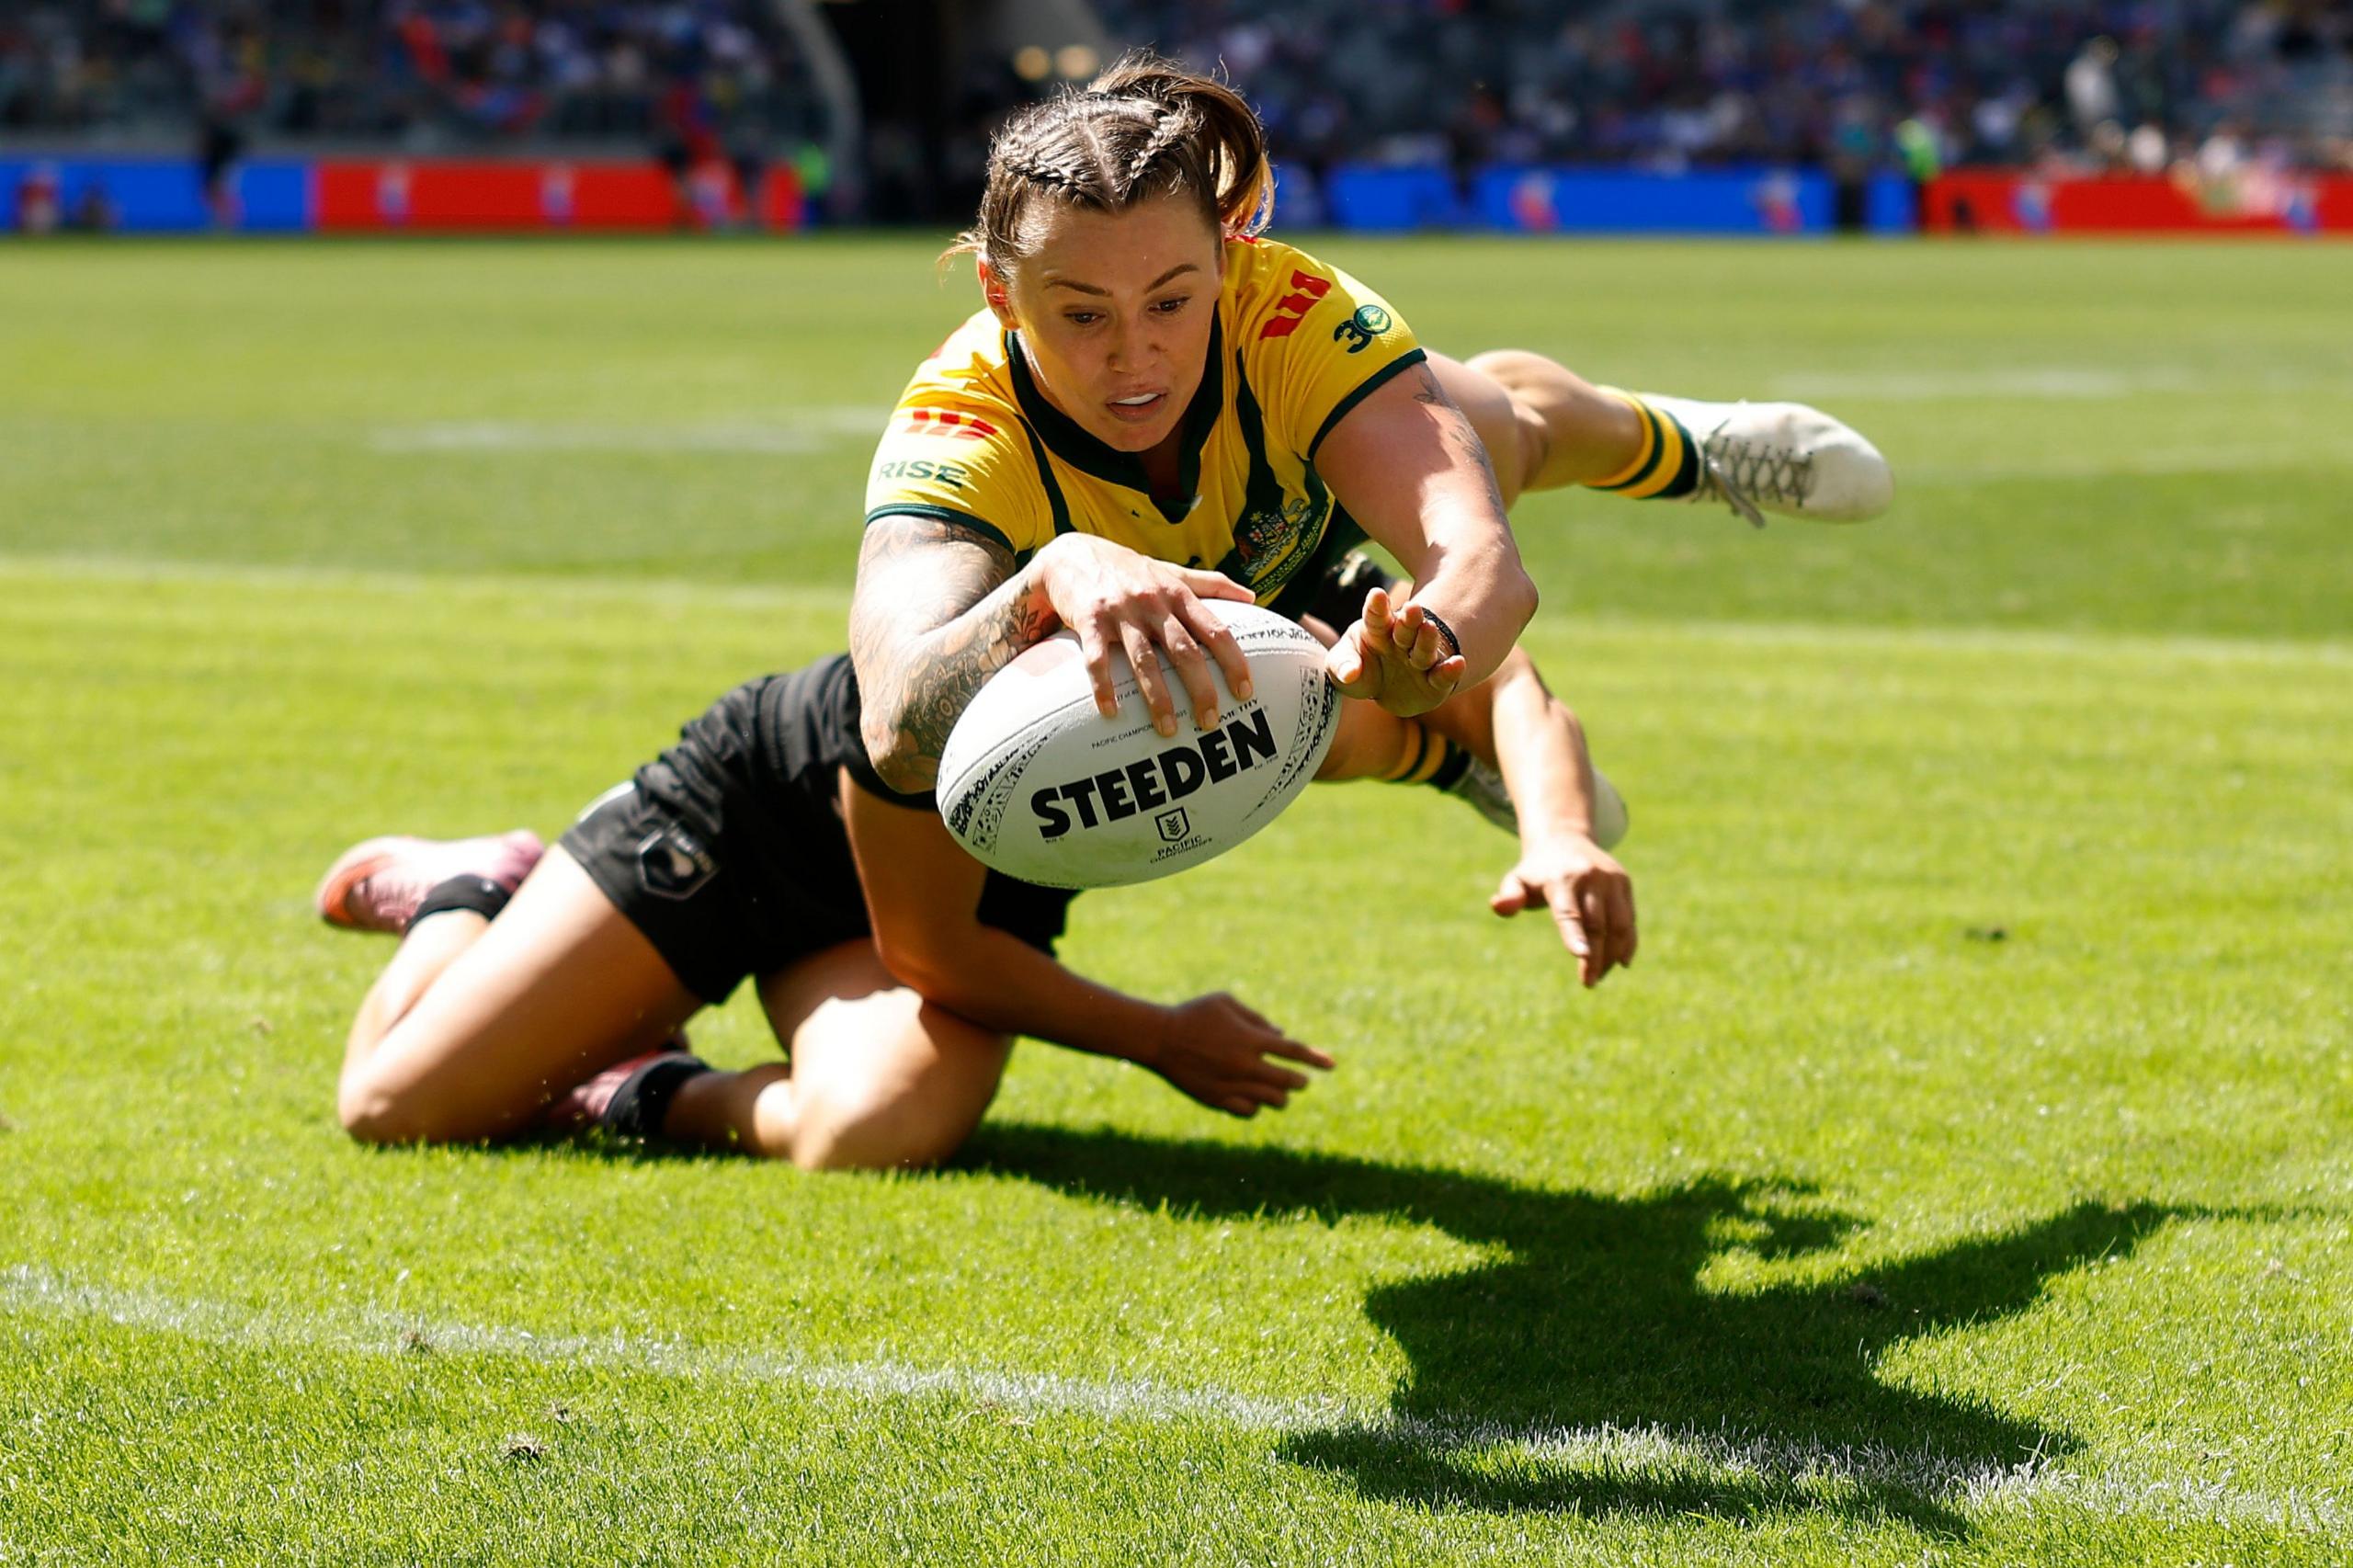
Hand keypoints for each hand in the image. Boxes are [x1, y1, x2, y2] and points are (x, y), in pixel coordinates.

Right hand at [1033, 534, 1255, 737]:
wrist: (1072, 555)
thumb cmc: (1130, 570)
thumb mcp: (1172, 571)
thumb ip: (1212, 584)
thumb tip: (1252, 597)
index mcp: (1178, 594)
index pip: (1215, 630)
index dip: (1233, 661)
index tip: (1246, 691)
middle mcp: (1153, 602)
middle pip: (1184, 650)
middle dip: (1201, 688)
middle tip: (1210, 721)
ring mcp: (1121, 612)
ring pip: (1144, 660)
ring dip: (1157, 698)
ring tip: (1169, 729)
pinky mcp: (1090, 621)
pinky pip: (1097, 660)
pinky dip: (1104, 687)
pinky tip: (1110, 712)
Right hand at [1145, 992, 1334, 1117]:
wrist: (1159, 1039)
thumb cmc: (1193, 1014)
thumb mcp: (1226, 1002)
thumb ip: (1257, 1018)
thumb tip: (1281, 1036)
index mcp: (1250, 1039)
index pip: (1295, 1052)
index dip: (1317, 1059)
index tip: (1332, 1065)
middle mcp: (1245, 1065)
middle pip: (1288, 1081)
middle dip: (1299, 1081)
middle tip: (1300, 1080)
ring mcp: (1232, 1084)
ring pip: (1273, 1101)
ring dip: (1281, 1097)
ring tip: (1279, 1092)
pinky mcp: (1217, 1099)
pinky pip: (1249, 1110)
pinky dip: (1257, 1105)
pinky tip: (1254, 1098)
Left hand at [1325, 584, 1467, 716]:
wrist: (1384, 691)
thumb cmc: (1360, 669)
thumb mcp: (1341, 664)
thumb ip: (1342, 665)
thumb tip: (1350, 674)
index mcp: (1378, 630)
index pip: (1376, 617)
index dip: (1376, 606)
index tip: (1376, 594)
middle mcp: (1402, 642)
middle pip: (1405, 629)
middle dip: (1409, 619)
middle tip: (1411, 607)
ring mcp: (1420, 661)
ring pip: (1424, 650)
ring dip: (1427, 640)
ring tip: (1429, 629)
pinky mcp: (1434, 683)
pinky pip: (1442, 677)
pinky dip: (1450, 671)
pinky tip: (1459, 662)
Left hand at [1491, 837, 1637, 987]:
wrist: (1566, 839)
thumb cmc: (1537, 871)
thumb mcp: (1517, 879)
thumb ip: (1509, 896)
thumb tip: (1498, 906)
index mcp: (1561, 878)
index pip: (1569, 912)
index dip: (1574, 935)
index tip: (1581, 957)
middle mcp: (1590, 877)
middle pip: (1597, 925)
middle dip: (1595, 957)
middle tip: (1589, 983)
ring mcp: (1610, 879)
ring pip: (1619, 924)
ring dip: (1613, 954)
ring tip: (1601, 976)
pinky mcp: (1624, 883)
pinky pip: (1629, 918)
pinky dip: (1627, 942)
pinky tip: (1620, 962)